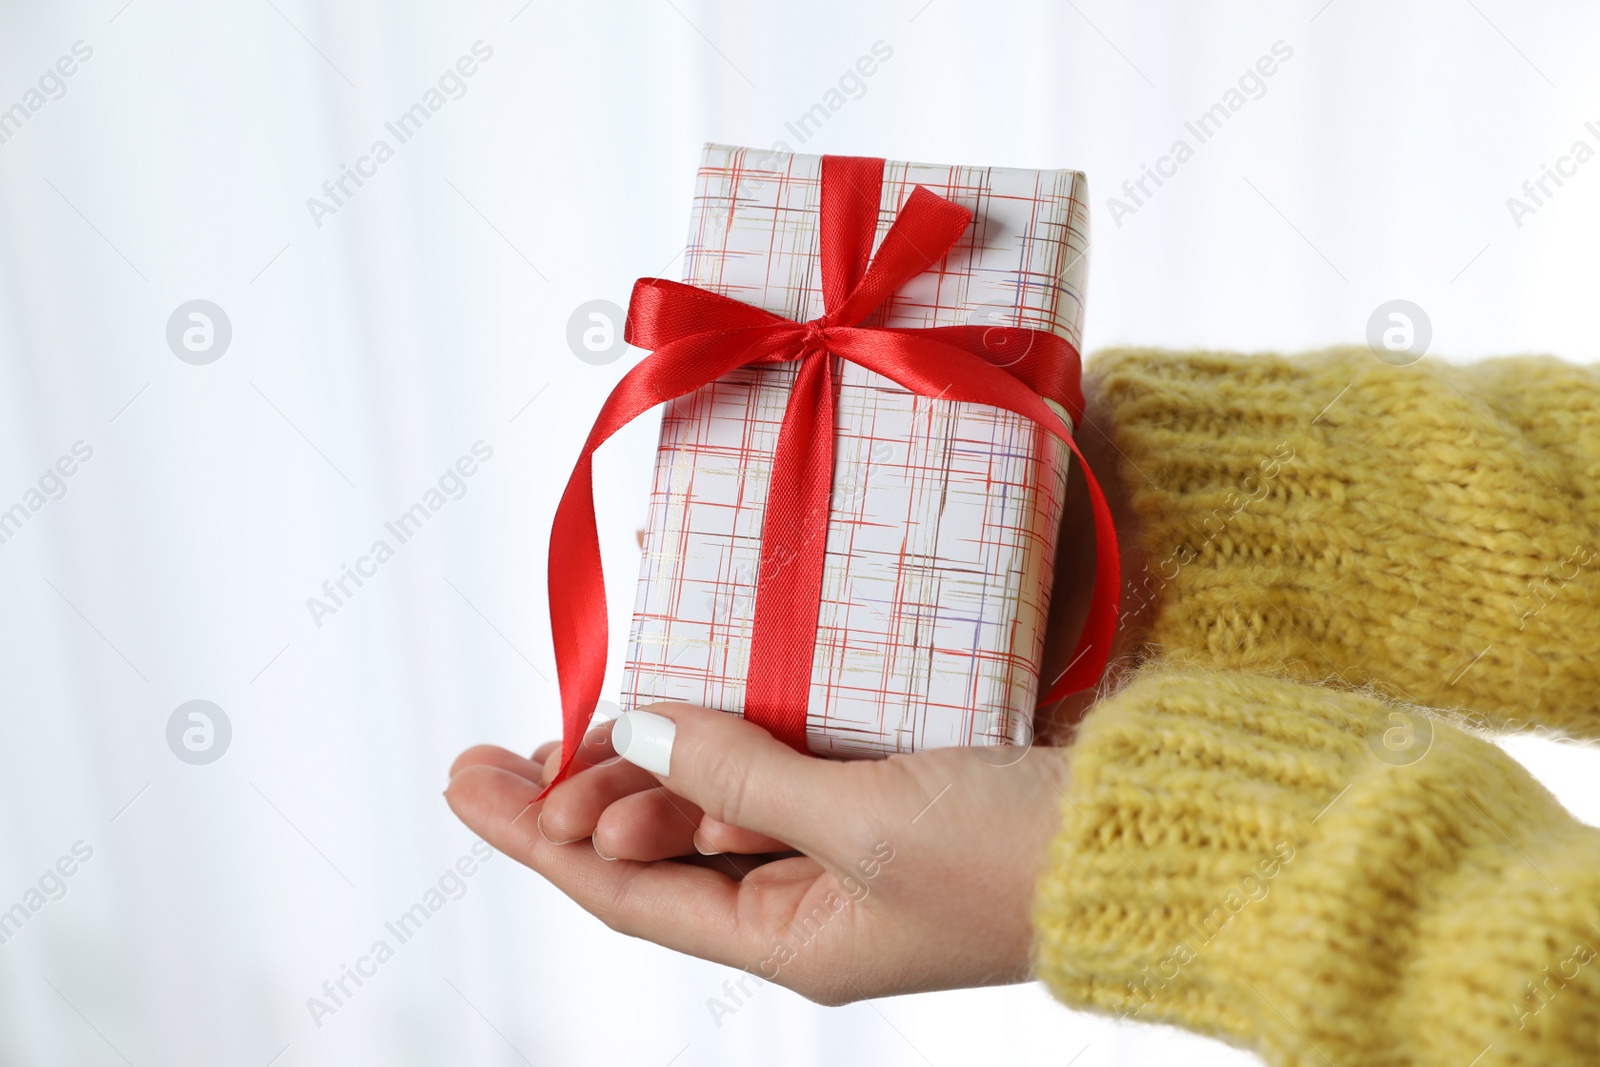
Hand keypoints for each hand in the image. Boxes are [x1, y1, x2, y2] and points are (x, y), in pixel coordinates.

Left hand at [445, 705, 1068, 1002]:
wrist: (1149, 837)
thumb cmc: (1015, 851)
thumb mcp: (864, 821)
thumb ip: (743, 775)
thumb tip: (639, 729)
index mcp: (792, 942)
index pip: (627, 895)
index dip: (536, 838)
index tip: (465, 778)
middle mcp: (805, 909)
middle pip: (658, 858)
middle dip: (580, 802)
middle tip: (512, 748)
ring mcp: (844, 856)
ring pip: (710, 814)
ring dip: (647, 771)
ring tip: (584, 730)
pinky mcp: (883, 801)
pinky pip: (773, 779)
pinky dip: (723, 745)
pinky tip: (692, 715)